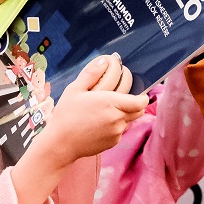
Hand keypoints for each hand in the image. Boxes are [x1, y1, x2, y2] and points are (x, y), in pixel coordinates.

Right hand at [12, 54, 146, 203]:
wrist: (60, 143)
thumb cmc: (66, 115)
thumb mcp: (74, 90)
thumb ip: (91, 74)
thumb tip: (104, 61)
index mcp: (111, 103)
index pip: (140, 102)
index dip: (142, 97)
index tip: (138, 94)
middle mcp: (118, 119)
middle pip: (138, 111)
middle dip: (134, 105)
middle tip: (119, 100)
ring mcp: (116, 133)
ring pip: (128, 121)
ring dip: (123, 116)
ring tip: (104, 113)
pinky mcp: (113, 143)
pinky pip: (120, 132)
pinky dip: (114, 127)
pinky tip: (98, 125)